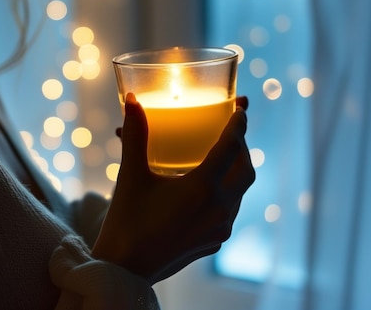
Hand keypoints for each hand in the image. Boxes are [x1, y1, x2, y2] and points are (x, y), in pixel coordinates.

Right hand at [93, 93, 254, 284]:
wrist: (124, 268)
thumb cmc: (126, 221)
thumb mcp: (130, 175)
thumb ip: (135, 135)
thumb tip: (132, 101)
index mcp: (201, 189)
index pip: (230, 147)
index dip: (238, 124)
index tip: (242, 108)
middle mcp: (219, 209)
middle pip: (245, 170)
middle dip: (242, 147)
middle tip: (231, 132)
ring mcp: (219, 228)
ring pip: (239, 192)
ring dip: (235, 171)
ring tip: (218, 157)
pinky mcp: (214, 242)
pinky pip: (229, 211)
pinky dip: (224, 193)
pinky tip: (207, 190)